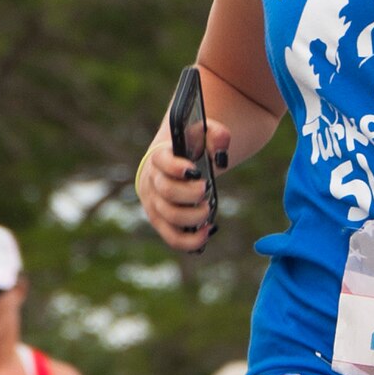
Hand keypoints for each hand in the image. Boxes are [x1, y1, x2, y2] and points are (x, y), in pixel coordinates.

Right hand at [138, 121, 228, 252]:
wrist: (174, 161)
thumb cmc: (190, 147)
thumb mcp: (203, 133)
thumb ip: (216, 135)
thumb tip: (221, 155)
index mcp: (159, 157)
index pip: (162, 162)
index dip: (176, 168)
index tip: (195, 171)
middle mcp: (152, 181)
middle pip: (167, 192)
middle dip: (190, 194)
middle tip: (206, 189)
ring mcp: (154, 204)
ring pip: (170, 217)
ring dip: (193, 217)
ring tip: (208, 209)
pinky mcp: (161, 222)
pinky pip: (173, 238)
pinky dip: (191, 240)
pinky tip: (207, 232)